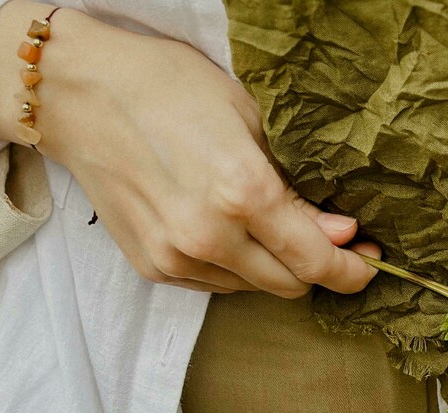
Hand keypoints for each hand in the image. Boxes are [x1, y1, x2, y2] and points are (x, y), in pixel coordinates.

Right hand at [0, 1, 378, 296]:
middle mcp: (209, 237)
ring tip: (272, 226)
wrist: (78, 93)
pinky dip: (237, 267)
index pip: (317, 261)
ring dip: (276, 268)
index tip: (370, 263)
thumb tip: (341, 232)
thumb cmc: (168, 88)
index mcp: (243, 193)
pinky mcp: (152, 266)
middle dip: (319, 269)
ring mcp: (176, 257)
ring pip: (255, 288)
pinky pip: (217, 284)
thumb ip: (296, 189)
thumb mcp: (249, 120)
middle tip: (333, 242)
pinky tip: (231, 230)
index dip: (352, 270)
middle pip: (291, 285)